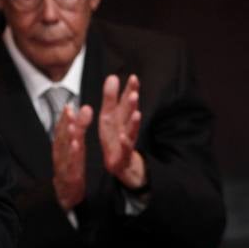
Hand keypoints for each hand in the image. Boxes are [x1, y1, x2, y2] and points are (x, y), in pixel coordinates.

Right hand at [51, 102, 92, 210]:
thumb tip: (74, 122)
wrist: (66, 200)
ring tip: (73, 122)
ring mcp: (64, 167)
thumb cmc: (69, 175)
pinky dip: (73, 153)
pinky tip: (76, 144)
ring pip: (66, 149)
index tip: (68, 106)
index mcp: (61, 150)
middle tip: (73, 109)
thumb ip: (72, 139)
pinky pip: (72, 164)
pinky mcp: (70, 177)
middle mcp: (60, 156)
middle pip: (63, 137)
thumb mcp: (70, 156)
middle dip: (67, 122)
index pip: (61, 132)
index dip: (64, 119)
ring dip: (69, 134)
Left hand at [99, 74, 144, 188]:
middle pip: (128, 118)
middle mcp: (123, 132)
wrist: (126, 171)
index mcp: (118, 123)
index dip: (128, 91)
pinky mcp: (122, 160)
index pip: (122, 104)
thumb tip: (112, 76)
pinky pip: (123, 152)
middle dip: (131, 104)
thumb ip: (112, 99)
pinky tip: (123, 137)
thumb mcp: (112, 120)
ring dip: (133, 123)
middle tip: (134, 91)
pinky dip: (123, 144)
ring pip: (129, 134)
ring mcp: (124, 147)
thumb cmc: (118, 143)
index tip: (133, 77)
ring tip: (136, 112)